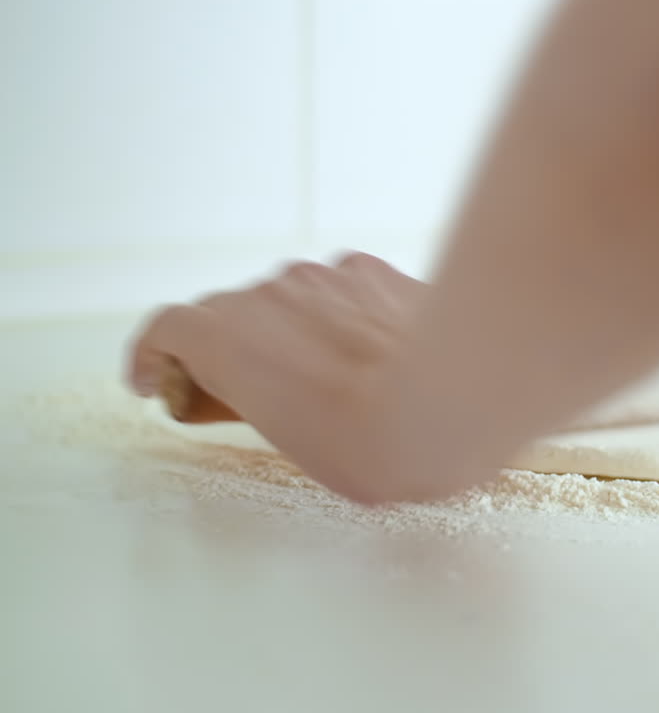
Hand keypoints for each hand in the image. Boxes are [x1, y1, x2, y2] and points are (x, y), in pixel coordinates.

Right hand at [127, 252, 451, 503]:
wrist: (451, 398)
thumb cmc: (371, 443)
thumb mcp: (293, 445)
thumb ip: (261, 405)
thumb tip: (269, 393)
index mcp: (224, 339)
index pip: (167, 331)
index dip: (153, 356)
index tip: (153, 380)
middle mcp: (264, 293)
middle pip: (231, 316)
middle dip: (234, 352)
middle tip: (256, 395)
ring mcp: (321, 275)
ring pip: (290, 300)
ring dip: (295, 332)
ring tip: (333, 379)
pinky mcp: (371, 268)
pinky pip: (340, 289)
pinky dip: (342, 314)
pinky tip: (373, 351)